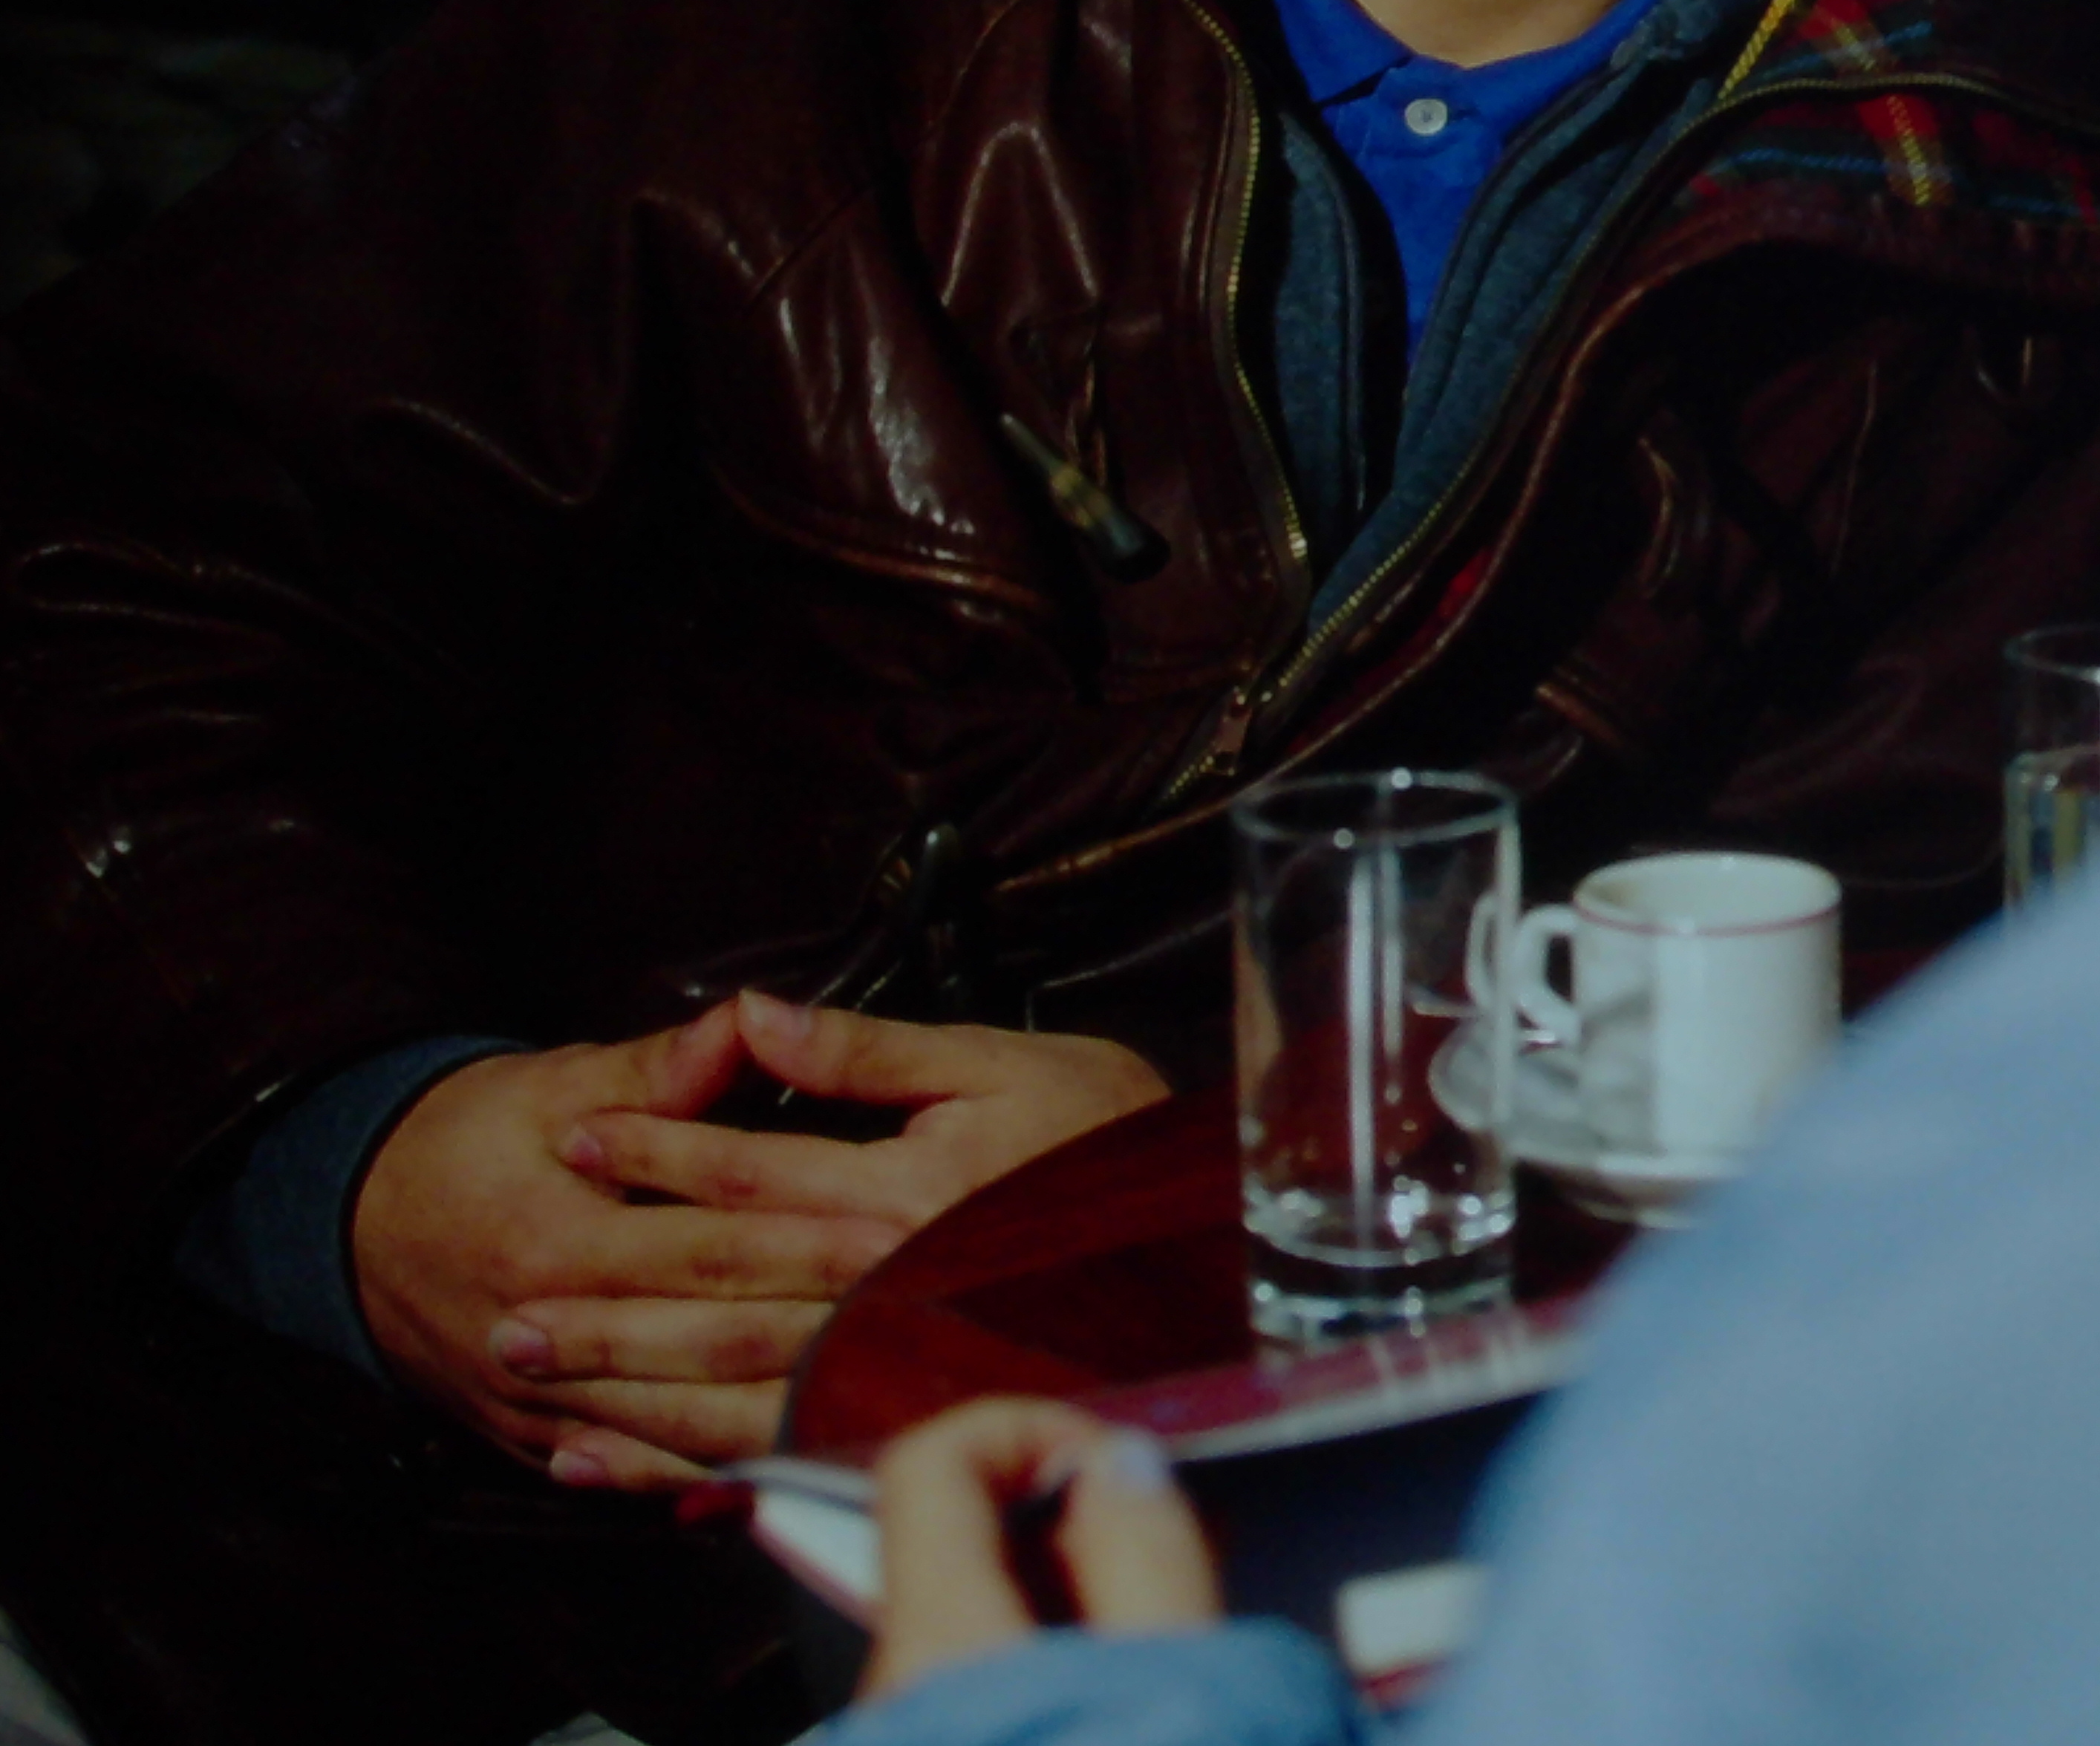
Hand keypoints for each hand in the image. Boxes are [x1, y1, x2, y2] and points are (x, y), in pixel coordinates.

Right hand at [352, 1004, 906, 1485]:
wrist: (354, 1221)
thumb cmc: (467, 1139)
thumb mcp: (554, 1083)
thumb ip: (660, 1068)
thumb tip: (748, 1020)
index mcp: (559, 1236)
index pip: (711, 1247)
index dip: (809, 1242)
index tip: (899, 1234)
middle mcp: (548, 1330)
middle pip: (710, 1341)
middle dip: (820, 1331)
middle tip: (922, 1315)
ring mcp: (536, 1400)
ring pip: (679, 1423)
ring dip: (777, 1411)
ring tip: (876, 1393)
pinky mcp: (532, 1437)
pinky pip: (633, 1467)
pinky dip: (704, 1471)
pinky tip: (780, 1463)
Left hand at [515, 994, 1168, 1487]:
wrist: (1205, 1235)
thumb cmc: (1104, 1135)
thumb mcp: (996, 1061)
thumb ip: (868, 1051)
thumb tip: (756, 1015)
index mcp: (900, 1193)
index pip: (745, 1173)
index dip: (653, 1148)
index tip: (575, 1134)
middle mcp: (886, 1288)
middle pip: (718, 1293)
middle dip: (606, 1297)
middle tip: (508, 1303)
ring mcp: (894, 1362)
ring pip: (733, 1383)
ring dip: (627, 1386)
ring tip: (539, 1377)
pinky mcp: (906, 1412)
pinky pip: (781, 1447)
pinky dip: (691, 1468)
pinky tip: (626, 1470)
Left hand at [861, 1397, 1222, 1702]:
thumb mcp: (1179, 1674)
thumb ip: (1149, 1561)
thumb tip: (1120, 1461)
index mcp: (941, 1641)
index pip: (931, 1463)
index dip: (1032, 1429)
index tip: (1120, 1459)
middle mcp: (902, 1681)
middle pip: (961, 1538)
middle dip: (1074, 1510)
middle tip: (1177, 1534)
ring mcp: (916, 1726)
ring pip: (979, 1609)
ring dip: (1074, 1583)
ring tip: (1175, 1609)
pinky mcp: (946, 1745)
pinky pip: (989, 1672)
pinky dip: (1062, 1645)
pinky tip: (1136, 1672)